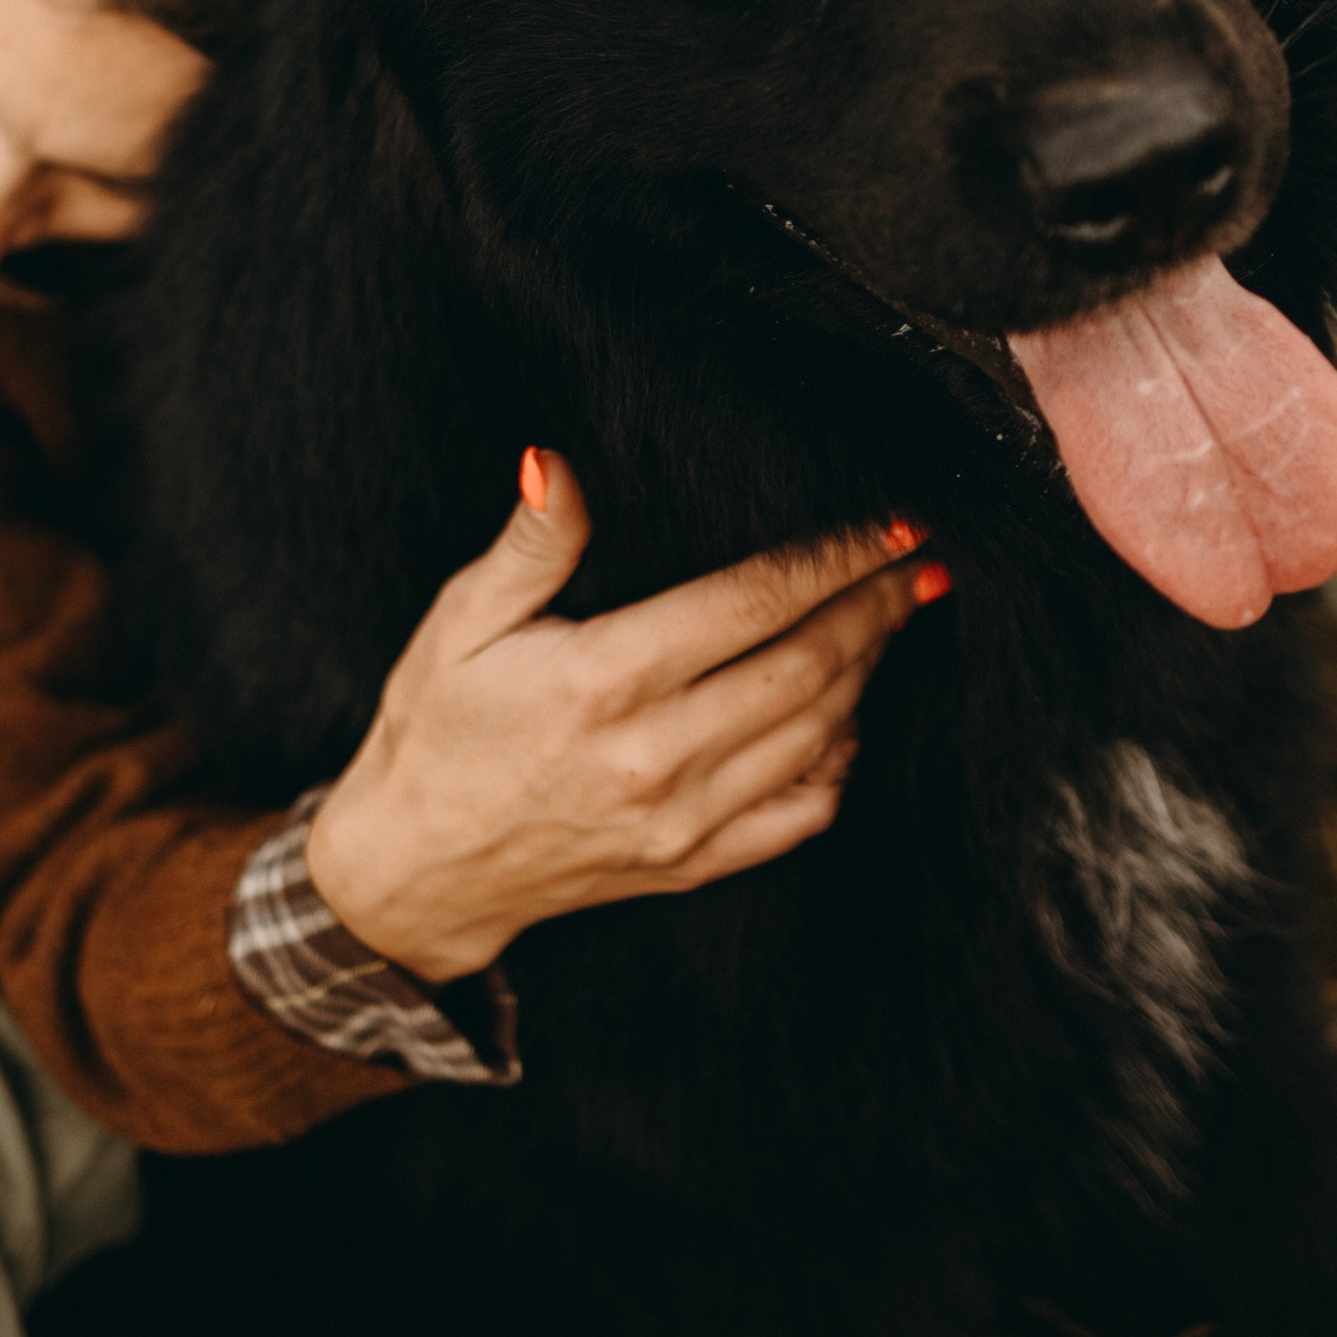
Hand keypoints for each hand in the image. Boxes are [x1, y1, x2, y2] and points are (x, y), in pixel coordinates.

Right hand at [303, 456, 945, 981]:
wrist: (414, 871)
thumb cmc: (435, 731)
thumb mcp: (461, 622)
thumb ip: (529, 545)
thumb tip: (556, 465)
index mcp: (601, 681)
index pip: (750, 604)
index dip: (833, 560)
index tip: (894, 525)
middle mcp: (653, 756)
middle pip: (804, 669)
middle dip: (874, 608)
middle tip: (922, 562)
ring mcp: (680, 820)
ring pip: (813, 736)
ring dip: (868, 671)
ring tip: (896, 617)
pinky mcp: (691, 864)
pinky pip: (798, 815)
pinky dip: (839, 760)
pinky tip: (848, 715)